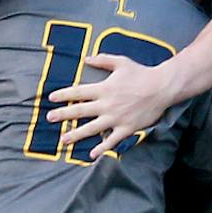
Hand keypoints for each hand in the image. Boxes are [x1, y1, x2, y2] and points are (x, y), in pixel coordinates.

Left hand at [44, 54, 178, 158]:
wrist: (162, 88)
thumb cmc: (142, 73)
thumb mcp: (121, 62)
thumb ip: (102, 60)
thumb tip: (86, 58)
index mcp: (103, 88)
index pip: (78, 92)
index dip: (64, 95)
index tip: (51, 98)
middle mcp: (106, 105)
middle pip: (80, 111)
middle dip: (63, 115)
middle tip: (49, 118)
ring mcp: (115, 118)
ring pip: (91, 128)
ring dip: (76, 135)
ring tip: (63, 140)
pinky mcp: (126, 128)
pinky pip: (111, 140)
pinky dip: (101, 148)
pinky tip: (91, 155)